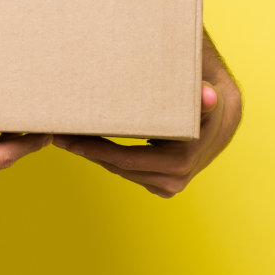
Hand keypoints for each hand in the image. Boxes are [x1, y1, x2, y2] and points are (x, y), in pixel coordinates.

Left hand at [52, 77, 241, 197]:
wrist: (220, 113)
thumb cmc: (203, 96)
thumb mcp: (203, 92)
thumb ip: (202, 95)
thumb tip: (208, 96)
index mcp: (183, 159)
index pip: (128, 160)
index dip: (95, 150)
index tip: (67, 138)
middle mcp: (178, 176)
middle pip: (119, 166)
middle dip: (86, 150)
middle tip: (55, 133)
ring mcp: (170, 182)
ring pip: (121, 170)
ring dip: (92, 154)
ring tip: (65, 136)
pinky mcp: (163, 181)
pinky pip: (128, 171)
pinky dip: (107, 158)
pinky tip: (85, 142)